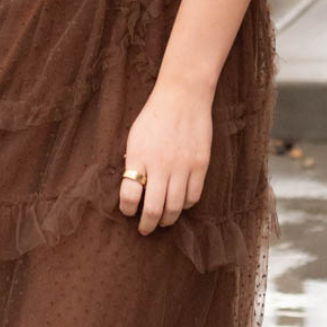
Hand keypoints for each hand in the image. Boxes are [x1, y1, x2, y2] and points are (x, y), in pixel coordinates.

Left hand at [120, 76, 212, 233]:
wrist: (182, 97)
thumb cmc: (154, 117)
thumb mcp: (135, 138)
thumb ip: (134, 163)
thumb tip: (133, 189)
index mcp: (138, 157)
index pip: (129, 195)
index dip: (127, 209)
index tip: (128, 211)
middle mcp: (160, 165)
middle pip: (153, 208)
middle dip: (147, 224)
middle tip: (145, 229)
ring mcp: (182, 166)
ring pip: (174, 207)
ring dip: (167, 219)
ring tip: (162, 221)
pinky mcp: (200, 165)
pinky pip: (193, 196)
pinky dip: (185, 205)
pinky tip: (179, 203)